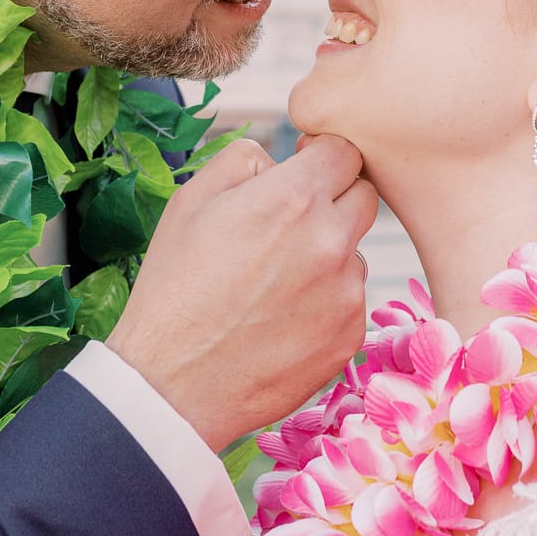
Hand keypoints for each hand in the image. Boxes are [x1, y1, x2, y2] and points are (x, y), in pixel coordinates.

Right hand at [107, 136, 377, 448]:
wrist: (172, 384)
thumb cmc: (174, 289)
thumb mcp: (190, 201)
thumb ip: (244, 159)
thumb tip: (280, 159)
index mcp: (293, 198)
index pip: (345, 151)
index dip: (322, 157)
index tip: (305, 171)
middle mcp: (331, 241)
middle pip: (364, 197)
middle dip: (334, 201)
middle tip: (288, 227)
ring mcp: (346, 292)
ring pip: (355, 253)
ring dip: (328, 256)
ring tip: (272, 285)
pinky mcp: (349, 336)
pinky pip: (350, 301)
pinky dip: (325, 303)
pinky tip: (280, 319)